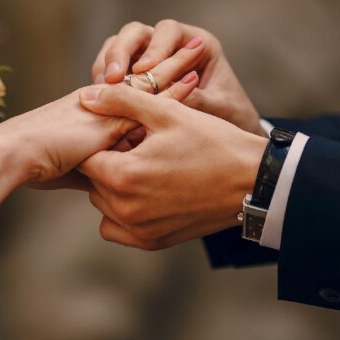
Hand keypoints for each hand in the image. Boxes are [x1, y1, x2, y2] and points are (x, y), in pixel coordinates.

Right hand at [11, 44, 203, 185]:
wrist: (18, 155)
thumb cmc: (37, 163)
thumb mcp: (75, 168)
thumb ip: (97, 168)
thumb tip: (109, 186)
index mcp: (94, 111)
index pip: (131, 92)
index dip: (154, 83)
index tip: (177, 73)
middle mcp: (103, 101)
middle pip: (143, 78)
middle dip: (168, 63)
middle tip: (194, 46)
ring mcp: (109, 105)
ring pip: (149, 80)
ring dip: (175, 65)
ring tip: (199, 48)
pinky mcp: (113, 112)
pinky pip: (149, 97)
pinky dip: (173, 89)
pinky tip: (194, 79)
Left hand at [78, 84, 267, 249]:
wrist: (253, 181)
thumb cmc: (213, 142)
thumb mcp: (167, 112)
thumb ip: (121, 101)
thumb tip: (86, 97)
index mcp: (124, 175)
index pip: (87, 157)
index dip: (104, 141)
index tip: (128, 133)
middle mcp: (126, 209)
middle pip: (93, 182)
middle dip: (109, 163)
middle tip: (140, 148)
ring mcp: (139, 229)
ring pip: (104, 205)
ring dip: (115, 187)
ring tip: (147, 168)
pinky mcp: (153, 242)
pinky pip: (118, 229)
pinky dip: (124, 212)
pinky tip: (148, 192)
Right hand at [91, 20, 265, 135]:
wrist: (228, 138)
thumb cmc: (230, 116)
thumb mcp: (218, 108)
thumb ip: (195, 99)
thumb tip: (165, 96)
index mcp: (197, 42)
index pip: (168, 31)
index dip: (154, 49)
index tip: (144, 70)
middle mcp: (170, 44)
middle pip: (136, 33)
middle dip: (121, 52)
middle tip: (112, 78)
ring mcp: (148, 57)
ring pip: (118, 46)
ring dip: (106, 64)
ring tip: (101, 89)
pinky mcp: (133, 75)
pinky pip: (112, 68)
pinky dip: (104, 80)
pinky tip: (101, 99)